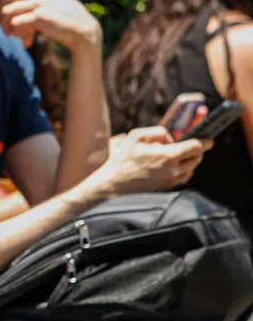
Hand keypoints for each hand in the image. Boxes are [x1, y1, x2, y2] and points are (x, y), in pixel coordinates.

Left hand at [0, 0, 101, 52]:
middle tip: (7, 32)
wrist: (81, 30)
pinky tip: (26, 41)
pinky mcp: (39, 15)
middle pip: (4, 0)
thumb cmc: (61, 16)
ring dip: (8, 28)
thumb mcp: (48, 0)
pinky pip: (15, 23)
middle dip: (1, 18)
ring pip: (7, 12)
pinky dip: (17, 33)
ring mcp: (38, 1)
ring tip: (17, 37)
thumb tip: (4, 6)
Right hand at [86, 126, 211, 197]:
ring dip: (188, 161)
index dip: (205, 140)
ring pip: (191, 168)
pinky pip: (183, 177)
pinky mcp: (167, 188)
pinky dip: (181, 171)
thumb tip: (172, 137)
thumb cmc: (123, 159)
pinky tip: (169, 167)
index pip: (197, 146)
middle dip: (196, 150)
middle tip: (189, 145)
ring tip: (175, 156)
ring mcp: (171, 181)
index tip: (207, 137)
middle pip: (197, 157)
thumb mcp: (137, 136)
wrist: (112, 184)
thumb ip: (159, 131)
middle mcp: (173, 170)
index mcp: (168, 156)